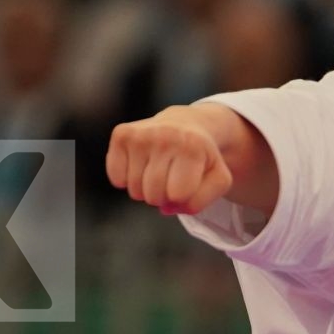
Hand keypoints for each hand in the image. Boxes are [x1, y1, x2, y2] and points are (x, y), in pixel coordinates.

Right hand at [106, 106, 235, 215]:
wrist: (184, 125)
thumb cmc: (201, 158)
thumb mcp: (217, 179)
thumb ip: (200, 201)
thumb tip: (166, 208)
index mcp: (193, 146)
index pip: (178, 195)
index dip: (182, 197)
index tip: (187, 182)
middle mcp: (165, 136)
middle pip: (154, 195)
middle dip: (163, 197)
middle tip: (170, 179)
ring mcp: (141, 134)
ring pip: (134, 190)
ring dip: (145, 190)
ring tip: (157, 172)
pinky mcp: (122, 134)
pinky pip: (116, 178)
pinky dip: (126, 181)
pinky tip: (140, 165)